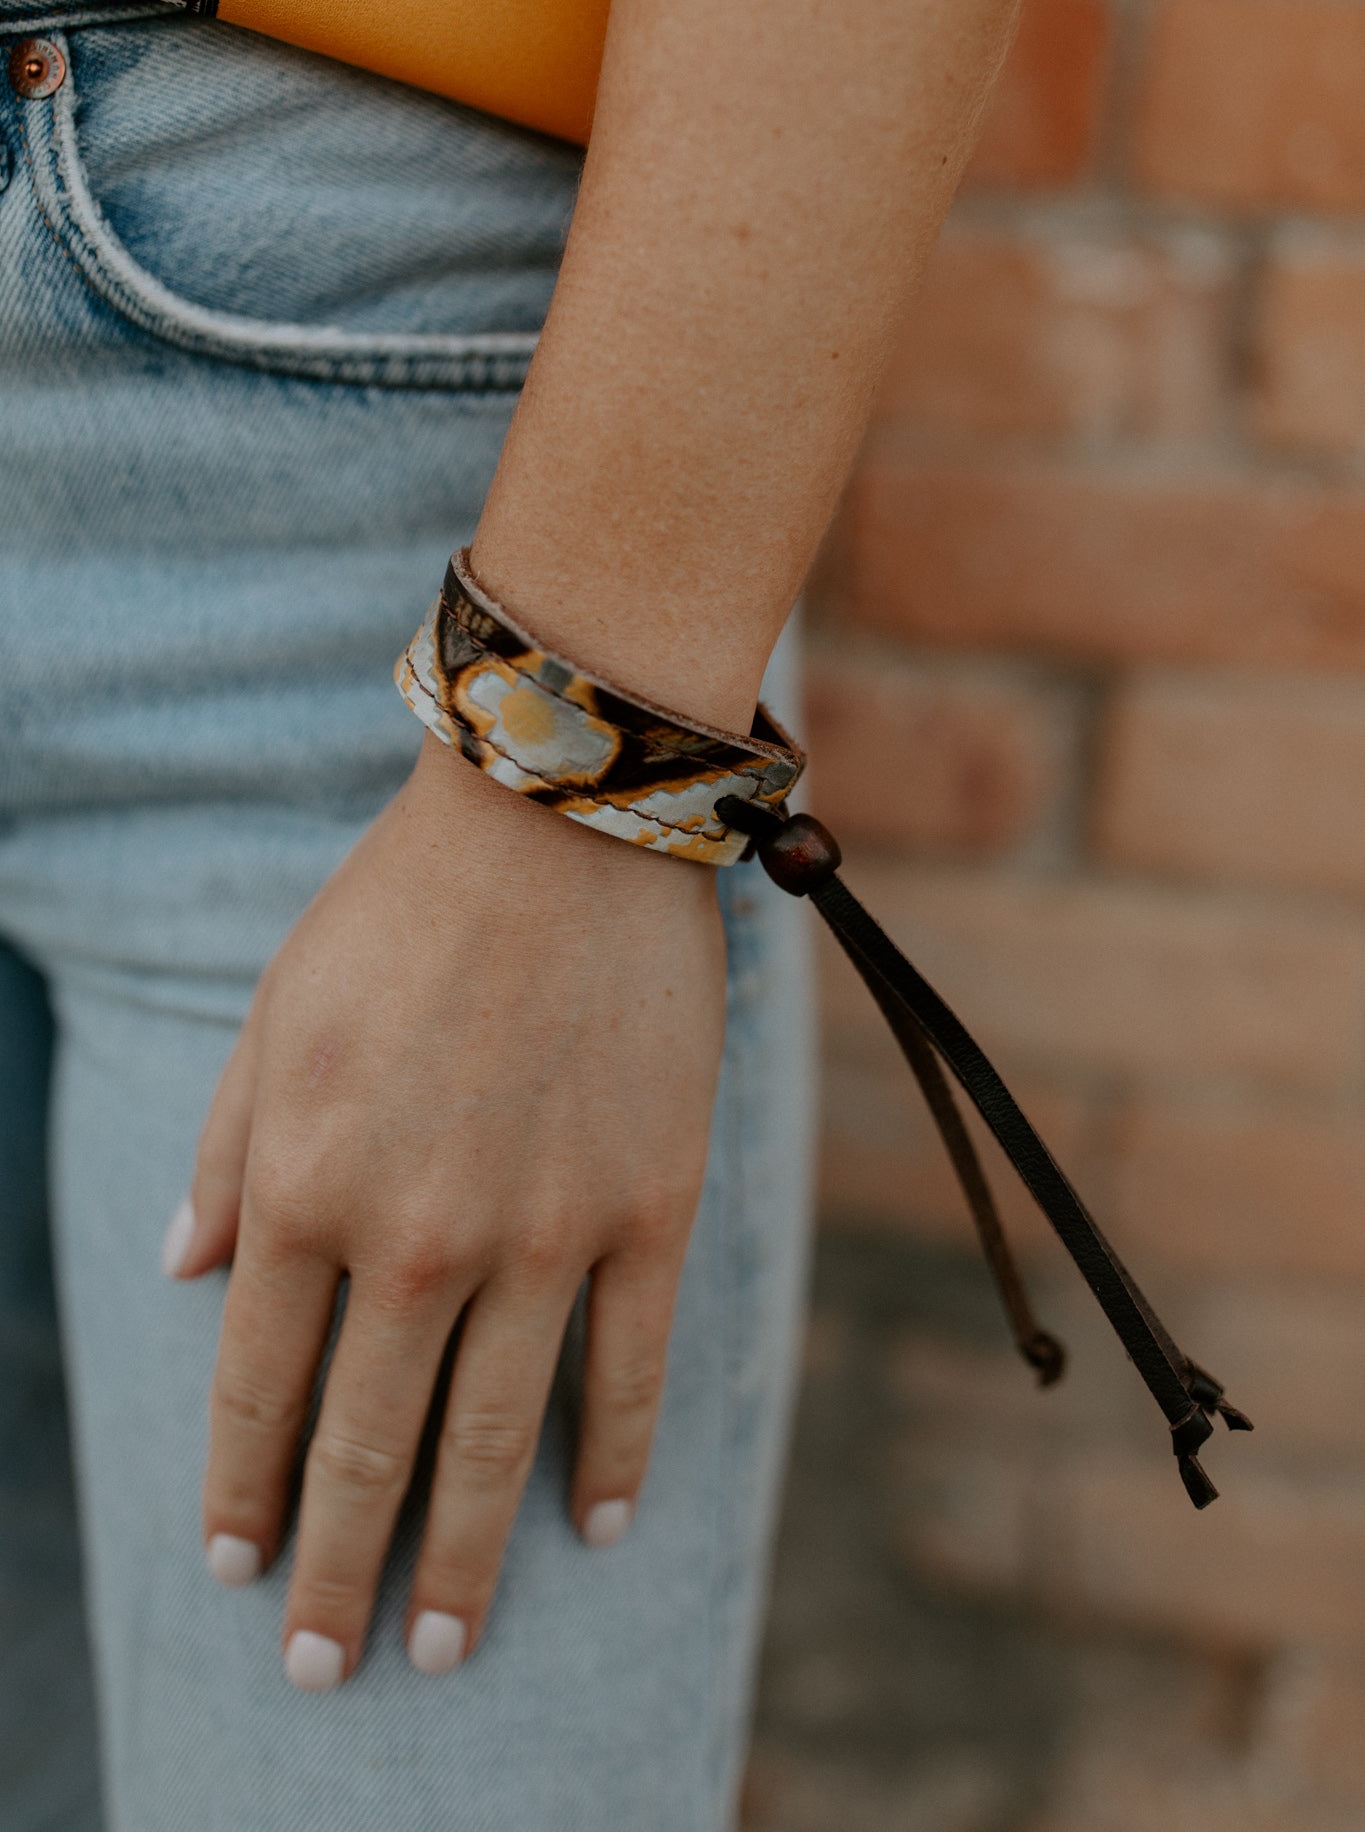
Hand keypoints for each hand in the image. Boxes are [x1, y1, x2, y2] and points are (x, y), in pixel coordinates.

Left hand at [163, 730, 727, 1688]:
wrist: (562, 816)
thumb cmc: (400, 908)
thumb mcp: (275, 1015)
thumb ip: (228, 1152)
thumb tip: (187, 1276)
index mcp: (306, 1185)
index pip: (258, 1386)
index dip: (244, 1490)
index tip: (239, 1571)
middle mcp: (417, 1235)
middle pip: (368, 1445)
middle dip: (339, 1570)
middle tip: (327, 1671)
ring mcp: (543, 1232)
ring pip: (493, 1440)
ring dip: (462, 1559)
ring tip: (442, 1651)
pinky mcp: (650, 1207)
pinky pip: (632, 1367)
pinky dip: (614, 1460)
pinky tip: (599, 1531)